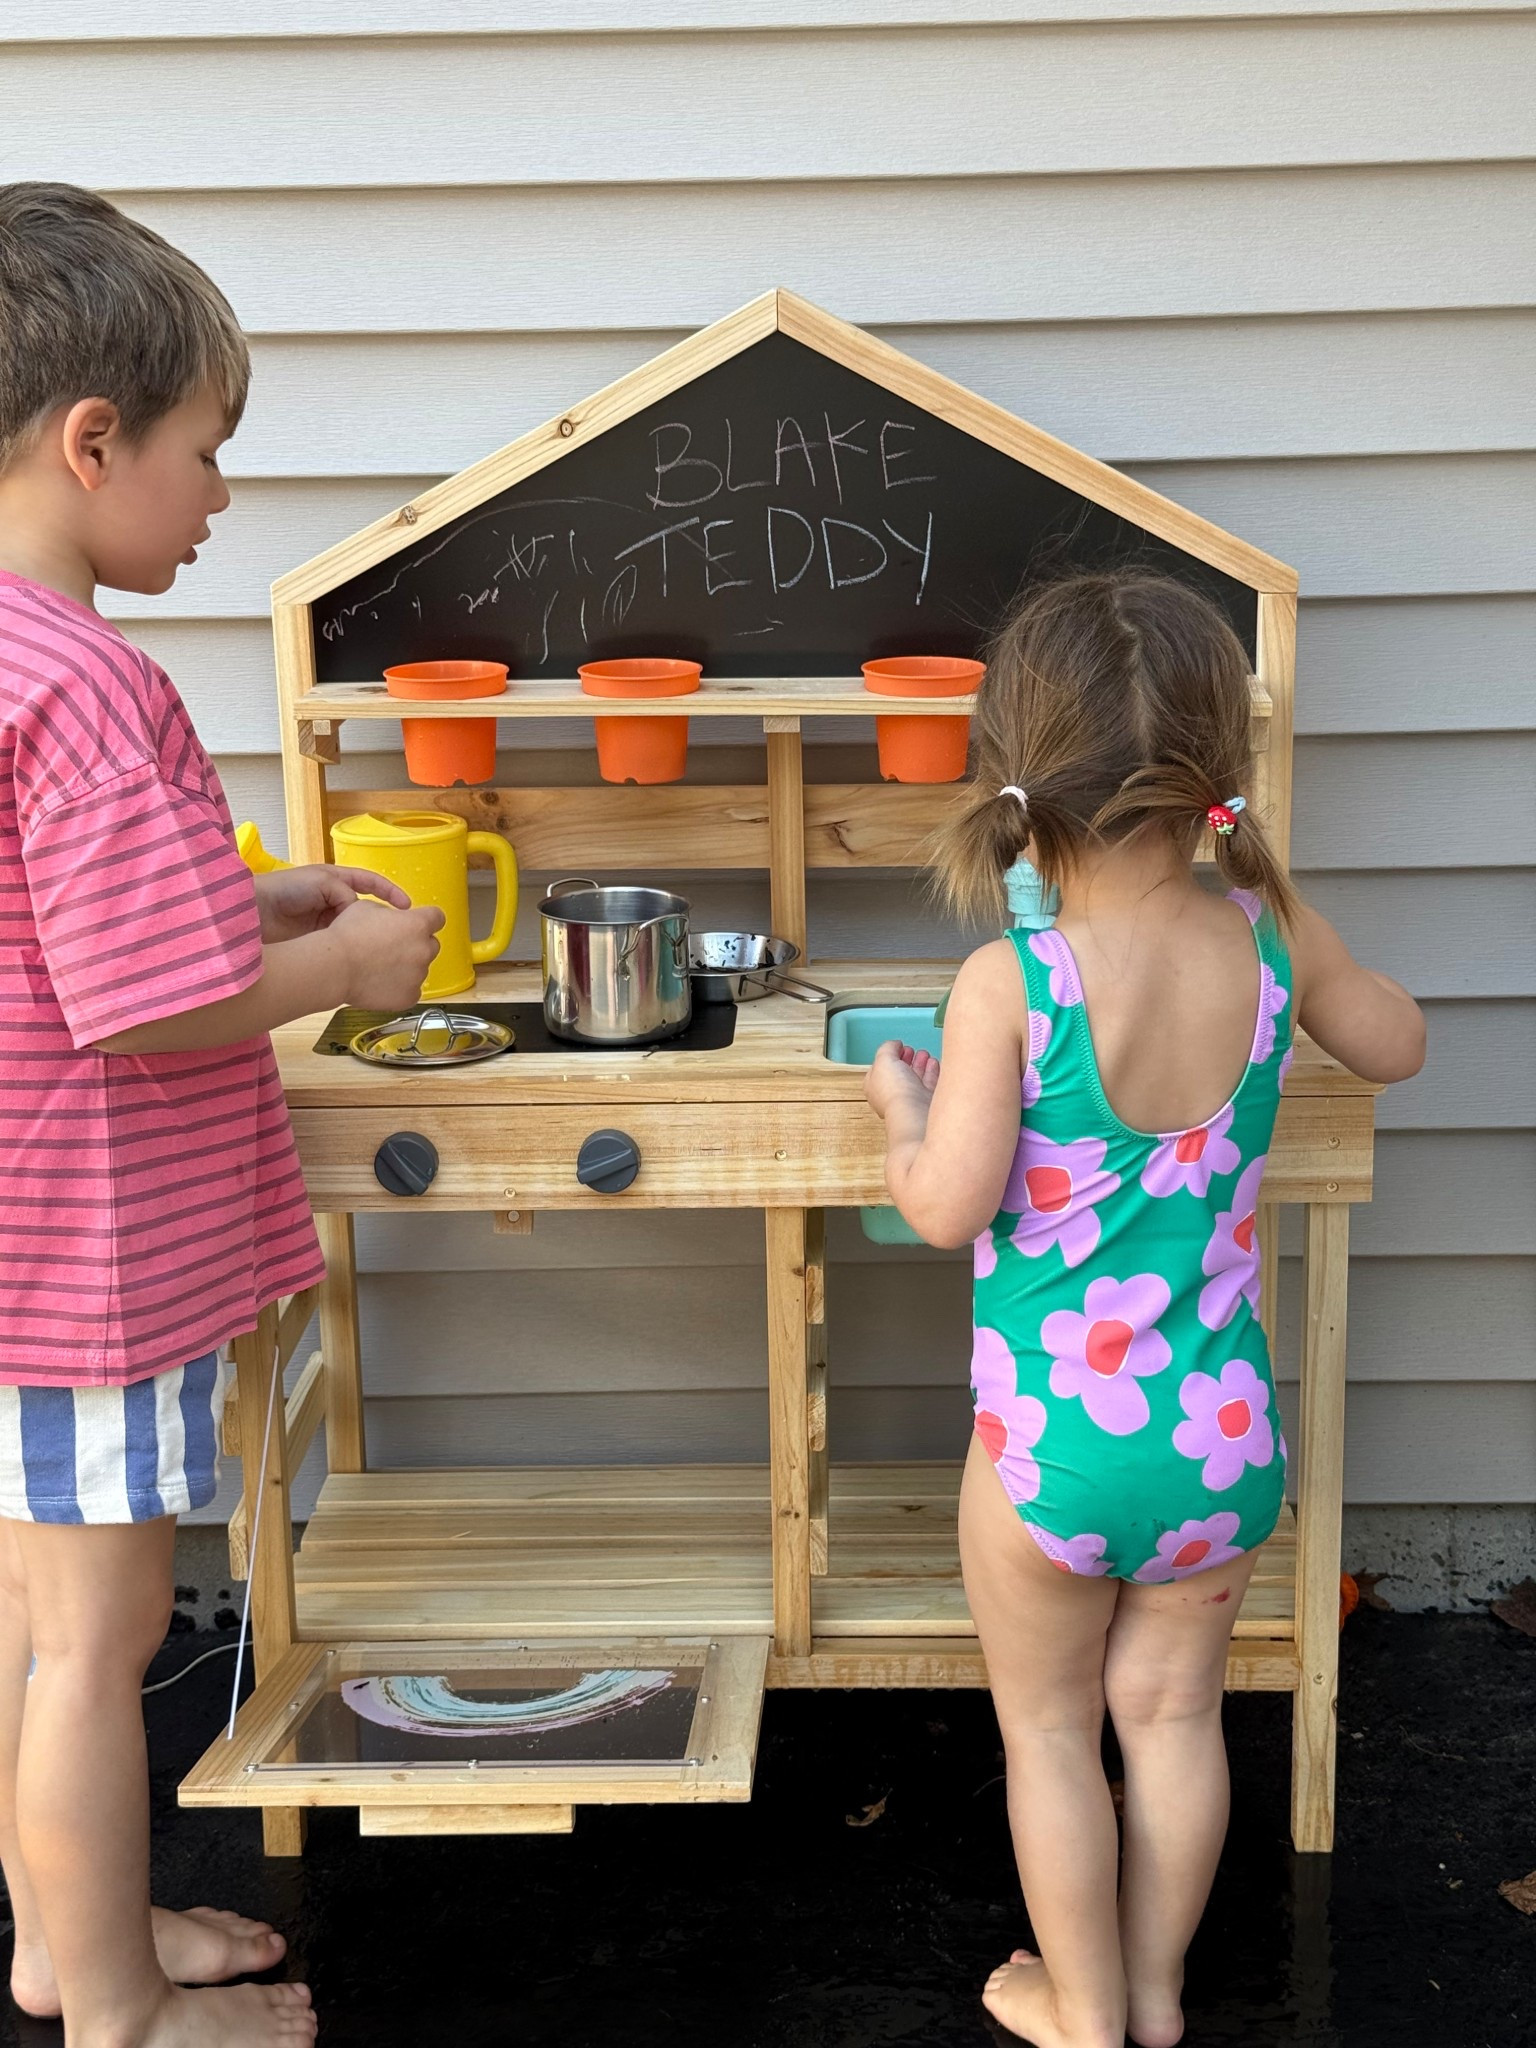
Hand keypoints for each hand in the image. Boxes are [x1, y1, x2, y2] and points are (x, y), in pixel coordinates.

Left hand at [253, 865, 410, 943]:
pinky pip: (342, 945)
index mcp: (336, 881)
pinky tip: (362, 956)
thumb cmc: (284, 888)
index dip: (390, 892)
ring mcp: (327, 923)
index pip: (370, 883)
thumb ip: (346, 894)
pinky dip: (352, 949)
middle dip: (381, 918)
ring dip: (367, 935)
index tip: (407, 906)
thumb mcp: (322, 880)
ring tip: (381, 945)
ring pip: (356, 929)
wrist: (255, 913)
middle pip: (366, 909)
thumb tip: (360, 914)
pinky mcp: (319, 942)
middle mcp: (334, 901)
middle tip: (395, 930)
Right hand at [327, 898, 444, 1012]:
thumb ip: (390, 911)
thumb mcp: (368, 907)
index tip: (419, 924)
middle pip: (431, 945)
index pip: (437, 918)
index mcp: (417, 924)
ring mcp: (418, 975)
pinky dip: (400, 988)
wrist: (334, 967)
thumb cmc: (347, 936)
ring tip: (379, 967)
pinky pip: (411, 991)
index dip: (427, 920)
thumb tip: (395, 918)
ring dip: (406, 967)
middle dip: (416, 945)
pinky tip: (381, 983)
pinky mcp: (409, 996)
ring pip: (419, 969)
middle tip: (392, 948)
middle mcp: (423, 950)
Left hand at [864, 1040, 940, 1121]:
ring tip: (925, 1054)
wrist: (913, 1110)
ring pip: (915, 1078)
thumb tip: (895, 1044)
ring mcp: (910, 1099)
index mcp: (875, 1086)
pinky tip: (934, 1063)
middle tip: (912, 1050)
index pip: (881, 1068)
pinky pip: (931, 1084)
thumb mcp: (884, 1059)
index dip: (890, 1055)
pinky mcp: (926, 1103)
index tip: (899, 1047)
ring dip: (921, 1064)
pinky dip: (933, 1072)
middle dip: (907, 1059)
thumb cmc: (895, 1090)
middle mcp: (892, 1094)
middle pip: (899, 1073)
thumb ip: (887, 1048)